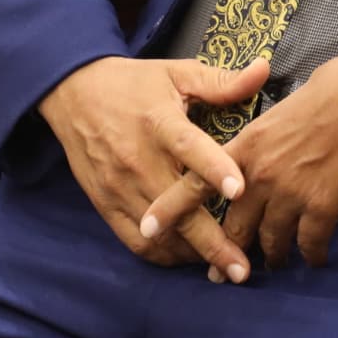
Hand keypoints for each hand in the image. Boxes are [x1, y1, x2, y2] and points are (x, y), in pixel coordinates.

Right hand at [41, 54, 273, 270]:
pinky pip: (134, 241)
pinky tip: (189, 258)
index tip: (240, 190)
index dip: (214, 169)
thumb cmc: (133, 83)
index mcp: (159, 122)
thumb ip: (221, 81)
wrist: (73, 93)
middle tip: (242, 268)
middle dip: (211, 241)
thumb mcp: (176, 73)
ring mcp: (118, 186)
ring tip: (225, 267)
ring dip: (191, 253)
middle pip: (176, 208)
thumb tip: (264, 69)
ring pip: (157, 232)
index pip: (189, 148)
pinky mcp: (104, 203)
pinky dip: (162, 254)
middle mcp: (137, 159)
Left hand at [141, 48, 337, 280]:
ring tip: (275, 263)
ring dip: (272, 257)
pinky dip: (311, 256)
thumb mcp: (276, 112)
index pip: (194, 183)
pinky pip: (309, 246)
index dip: (170, 209)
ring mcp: (290, 194)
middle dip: (229, 254)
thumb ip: (257, 143)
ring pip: (270, 243)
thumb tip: (252, 159)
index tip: (149, 230)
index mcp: (245, 147)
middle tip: (225, 272)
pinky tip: (315, 258)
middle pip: (234, 227)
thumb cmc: (327, 94)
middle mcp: (259, 176)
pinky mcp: (322, 208)